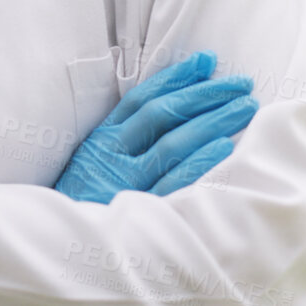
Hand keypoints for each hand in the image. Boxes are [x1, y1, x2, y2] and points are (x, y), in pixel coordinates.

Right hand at [54, 50, 256, 203]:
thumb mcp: (92, 161)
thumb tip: (169, 110)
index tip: (206, 61)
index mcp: (102, 137)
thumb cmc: (83, 199)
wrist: (61, 243)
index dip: (176, 77)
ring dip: (212, 121)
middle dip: (204, 94)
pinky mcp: (138, 208)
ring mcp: (125, 181)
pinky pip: (173, 182)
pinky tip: (223, 147)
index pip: (143, 97)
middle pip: (162, 114)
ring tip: (244, 108)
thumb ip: (124, 138)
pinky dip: (198, 162)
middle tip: (241, 84)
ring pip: (172, 143)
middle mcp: (112, 153)